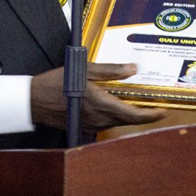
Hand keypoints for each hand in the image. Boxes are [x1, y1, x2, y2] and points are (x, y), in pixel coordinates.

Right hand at [31, 62, 165, 132]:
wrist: (33, 101)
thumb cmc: (54, 84)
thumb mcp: (84, 70)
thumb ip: (110, 70)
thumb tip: (131, 69)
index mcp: (101, 104)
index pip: (134, 115)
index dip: (152, 115)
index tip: (162, 110)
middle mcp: (98, 118)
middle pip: (128, 120)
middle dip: (143, 115)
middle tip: (154, 107)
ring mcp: (91, 125)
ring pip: (117, 122)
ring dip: (127, 115)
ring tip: (134, 103)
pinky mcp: (84, 126)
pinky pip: (104, 123)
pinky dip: (113, 116)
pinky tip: (110, 105)